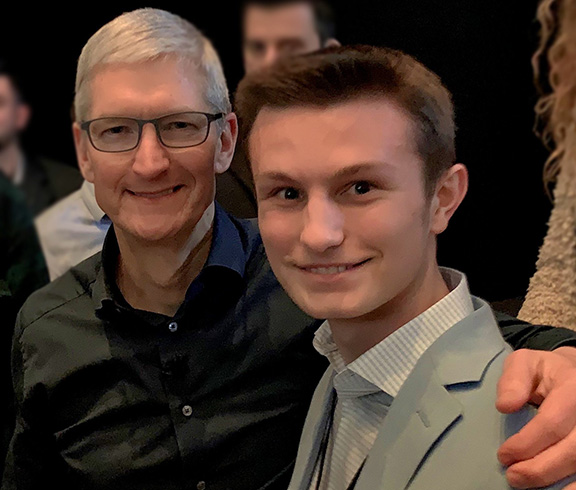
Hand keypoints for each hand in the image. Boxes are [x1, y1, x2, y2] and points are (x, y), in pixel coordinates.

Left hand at [496, 347, 575, 488]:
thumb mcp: (524, 363)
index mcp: (573, 388)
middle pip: (573, 450)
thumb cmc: (545, 371)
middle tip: (513, 476)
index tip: (503, 455)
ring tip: (531, 488)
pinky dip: (573, 484)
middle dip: (541, 469)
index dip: (527, 443)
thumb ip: (512, 380)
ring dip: (559, 482)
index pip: (552, 423)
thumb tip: (505, 406)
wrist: (575, 372)